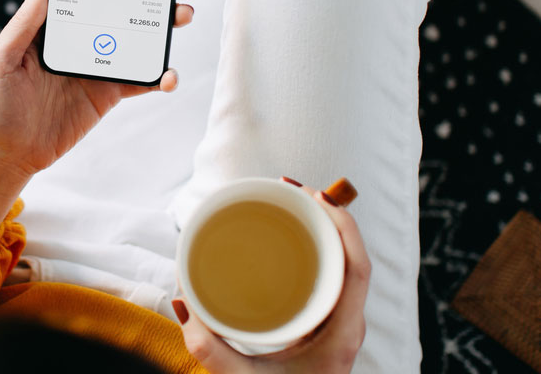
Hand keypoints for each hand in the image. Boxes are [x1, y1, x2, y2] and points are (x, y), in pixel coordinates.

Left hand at [0, 0, 200, 176]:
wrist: (10, 151)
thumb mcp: (2, 57)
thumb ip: (24, 22)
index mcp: (55, 23)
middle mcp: (81, 37)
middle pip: (122, 6)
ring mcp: (99, 63)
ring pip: (139, 37)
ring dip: (165, 25)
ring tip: (182, 14)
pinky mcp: (109, 92)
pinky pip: (141, 80)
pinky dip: (160, 76)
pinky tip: (168, 75)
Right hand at [175, 182, 371, 373]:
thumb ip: (208, 348)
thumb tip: (183, 302)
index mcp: (342, 333)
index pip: (358, 267)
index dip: (343, 225)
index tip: (313, 196)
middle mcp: (347, 324)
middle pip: (351, 256)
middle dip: (326, 216)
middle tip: (290, 191)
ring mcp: (338, 324)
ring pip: (341, 265)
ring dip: (320, 231)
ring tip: (288, 205)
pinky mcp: (323, 326)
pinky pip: (327, 278)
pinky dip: (312, 252)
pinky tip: (289, 240)